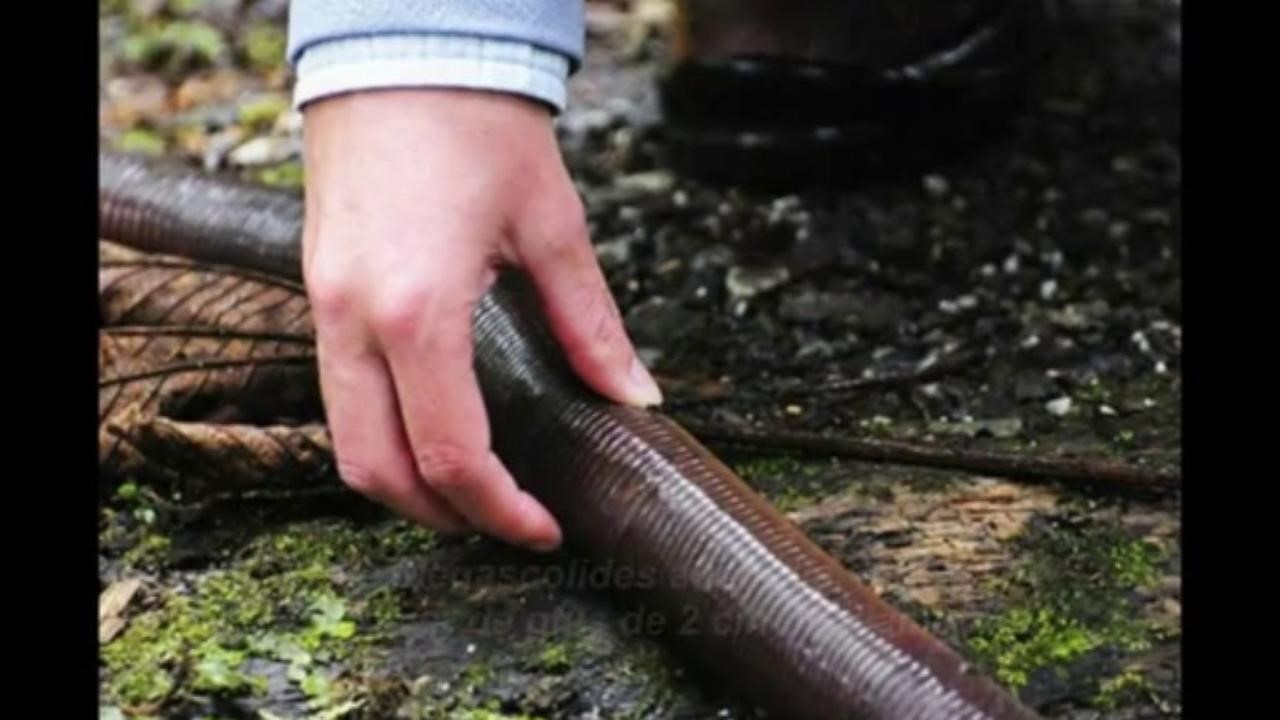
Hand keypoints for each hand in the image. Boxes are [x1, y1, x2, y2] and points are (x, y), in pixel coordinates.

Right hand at [301, 89, 661, 550]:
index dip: (500, 510)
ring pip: (345, 439)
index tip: (542, 528)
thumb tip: (632, 397)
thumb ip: (591, 326)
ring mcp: (324, 306)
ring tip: (471, 489)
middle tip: (507, 521)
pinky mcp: (318, 288)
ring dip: (404, 482)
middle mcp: (355, 321)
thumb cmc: (478, 121)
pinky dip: (380, 433)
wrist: (404, 49)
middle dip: (444, 515)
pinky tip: (430, 426)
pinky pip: (336, 393)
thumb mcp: (552, 226)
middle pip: (378, 470)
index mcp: (420, 311)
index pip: (452, 454)